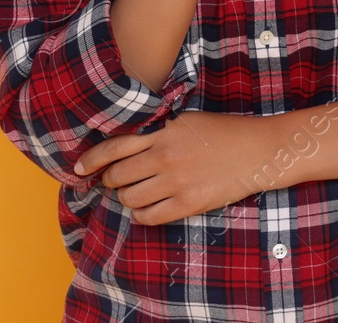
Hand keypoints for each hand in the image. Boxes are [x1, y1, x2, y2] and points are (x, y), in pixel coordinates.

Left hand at [73, 111, 273, 225]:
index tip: (79, 168)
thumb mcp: (188, 121)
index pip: (114, 147)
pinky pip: (150, 216)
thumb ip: (160, 132)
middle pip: (118, 176)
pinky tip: (146, 209)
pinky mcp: (188, 204)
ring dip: (127, 198)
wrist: (259, 150)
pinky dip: (141, 215)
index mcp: (163, 134)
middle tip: (114, 183)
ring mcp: (176, 182)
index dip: (91, 160)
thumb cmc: (226, 132)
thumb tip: (133, 145)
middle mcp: (164, 157)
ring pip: (130, 198)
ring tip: (134, 195)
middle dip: (111, 181)